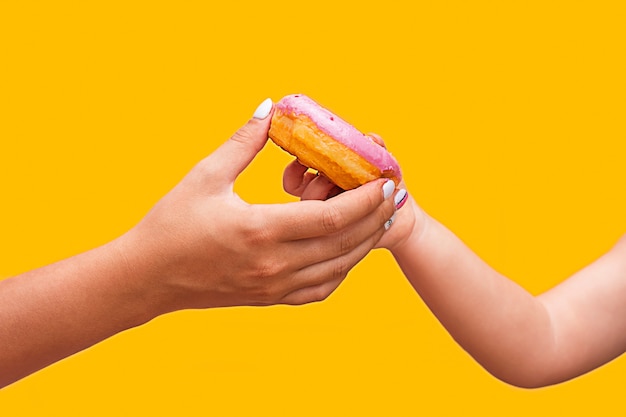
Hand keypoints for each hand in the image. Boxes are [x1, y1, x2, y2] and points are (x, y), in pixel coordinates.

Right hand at [117, 100, 397, 311]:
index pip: (331, 217)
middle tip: (393, 197)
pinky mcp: (269, 299)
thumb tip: (270, 108)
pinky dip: (339, 272)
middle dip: (374, 219)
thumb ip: (243, 142)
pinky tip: (345, 254)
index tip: (384, 181)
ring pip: (337, 269)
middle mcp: (274, 264)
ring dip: (363, 245)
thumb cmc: (171, 224)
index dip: (364, 200)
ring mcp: (273, 287)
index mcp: (260, 230)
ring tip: (379, 221)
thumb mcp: (205, 176)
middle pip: (343, 243)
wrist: (147, 277)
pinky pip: (318, 290)